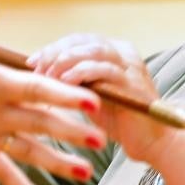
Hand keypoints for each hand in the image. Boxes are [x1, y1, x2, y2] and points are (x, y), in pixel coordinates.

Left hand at [28, 33, 174, 162]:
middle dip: (56, 53)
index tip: (31, 61)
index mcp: (114, 52)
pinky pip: (103, 70)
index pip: (78, 40)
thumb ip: (73, 80)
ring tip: (48, 75)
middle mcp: (124, 52)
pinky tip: (65, 82)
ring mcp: (131, 65)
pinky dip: (81, 73)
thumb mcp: (90, 94)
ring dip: (66, 61)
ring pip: (93, 50)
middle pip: (83, 41)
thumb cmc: (119, 120)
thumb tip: (39, 72)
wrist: (152, 144)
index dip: (53, 47)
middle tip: (36, 68)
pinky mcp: (133, 82)